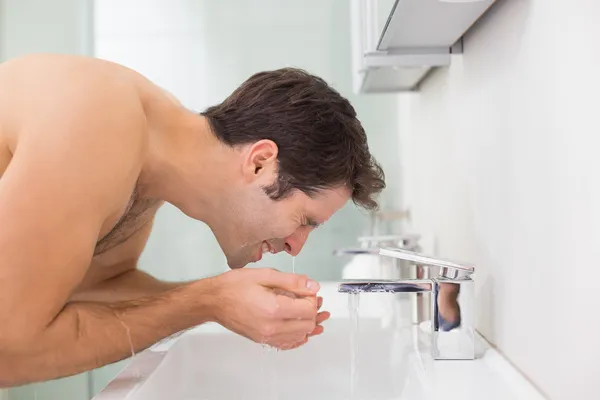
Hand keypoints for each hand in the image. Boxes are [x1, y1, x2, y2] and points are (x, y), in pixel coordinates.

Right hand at [209, 268, 329, 348]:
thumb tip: (312, 286)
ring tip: (305, 309)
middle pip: (308, 325)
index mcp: (274, 308)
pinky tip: (297, 325)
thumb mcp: (264, 275)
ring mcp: (267, 336)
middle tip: (307, 298)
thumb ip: (292, 281)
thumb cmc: (234, 286)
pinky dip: (297, 335)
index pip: (308, 310)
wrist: (213, 301)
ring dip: (307, 323)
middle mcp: (272, 326)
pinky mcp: (262, 340)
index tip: (307, 291)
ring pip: (300, 336)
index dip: (313, 298)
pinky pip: (287, 343)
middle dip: (312, 311)